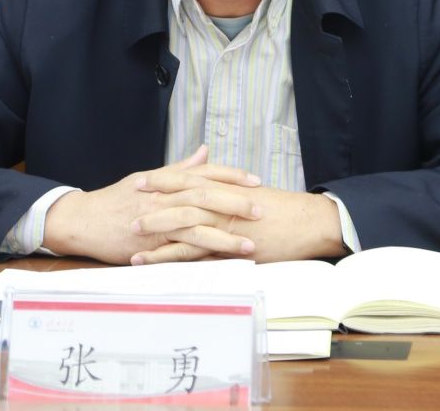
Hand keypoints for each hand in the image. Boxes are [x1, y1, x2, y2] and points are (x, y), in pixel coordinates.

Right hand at [42, 145, 262, 264]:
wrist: (84, 219)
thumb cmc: (116, 199)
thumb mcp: (148, 177)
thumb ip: (180, 168)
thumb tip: (205, 152)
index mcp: (167, 180)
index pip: (205, 173)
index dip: (231, 176)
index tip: (255, 180)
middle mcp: (165, 196)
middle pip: (206, 196)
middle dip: (236, 202)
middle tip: (262, 209)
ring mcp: (157, 220)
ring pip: (197, 225)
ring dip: (225, 236)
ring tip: (250, 244)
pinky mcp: (150, 243)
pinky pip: (178, 250)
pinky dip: (200, 256)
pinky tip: (219, 264)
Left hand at [131, 185, 346, 263]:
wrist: (310, 223)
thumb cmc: (287, 211)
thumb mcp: (256, 196)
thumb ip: (232, 190)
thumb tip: (218, 186)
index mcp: (228, 188)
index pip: (190, 179)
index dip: (165, 178)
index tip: (143, 179)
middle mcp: (223, 202)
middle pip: (181, 197)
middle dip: (153, 199)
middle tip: (129, 199)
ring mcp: (225, 225)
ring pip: (183, 224)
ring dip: (156, 228)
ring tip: (132, 234)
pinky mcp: (228, 248)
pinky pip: (193, 253)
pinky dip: (169, 256)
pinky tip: (150, 261)